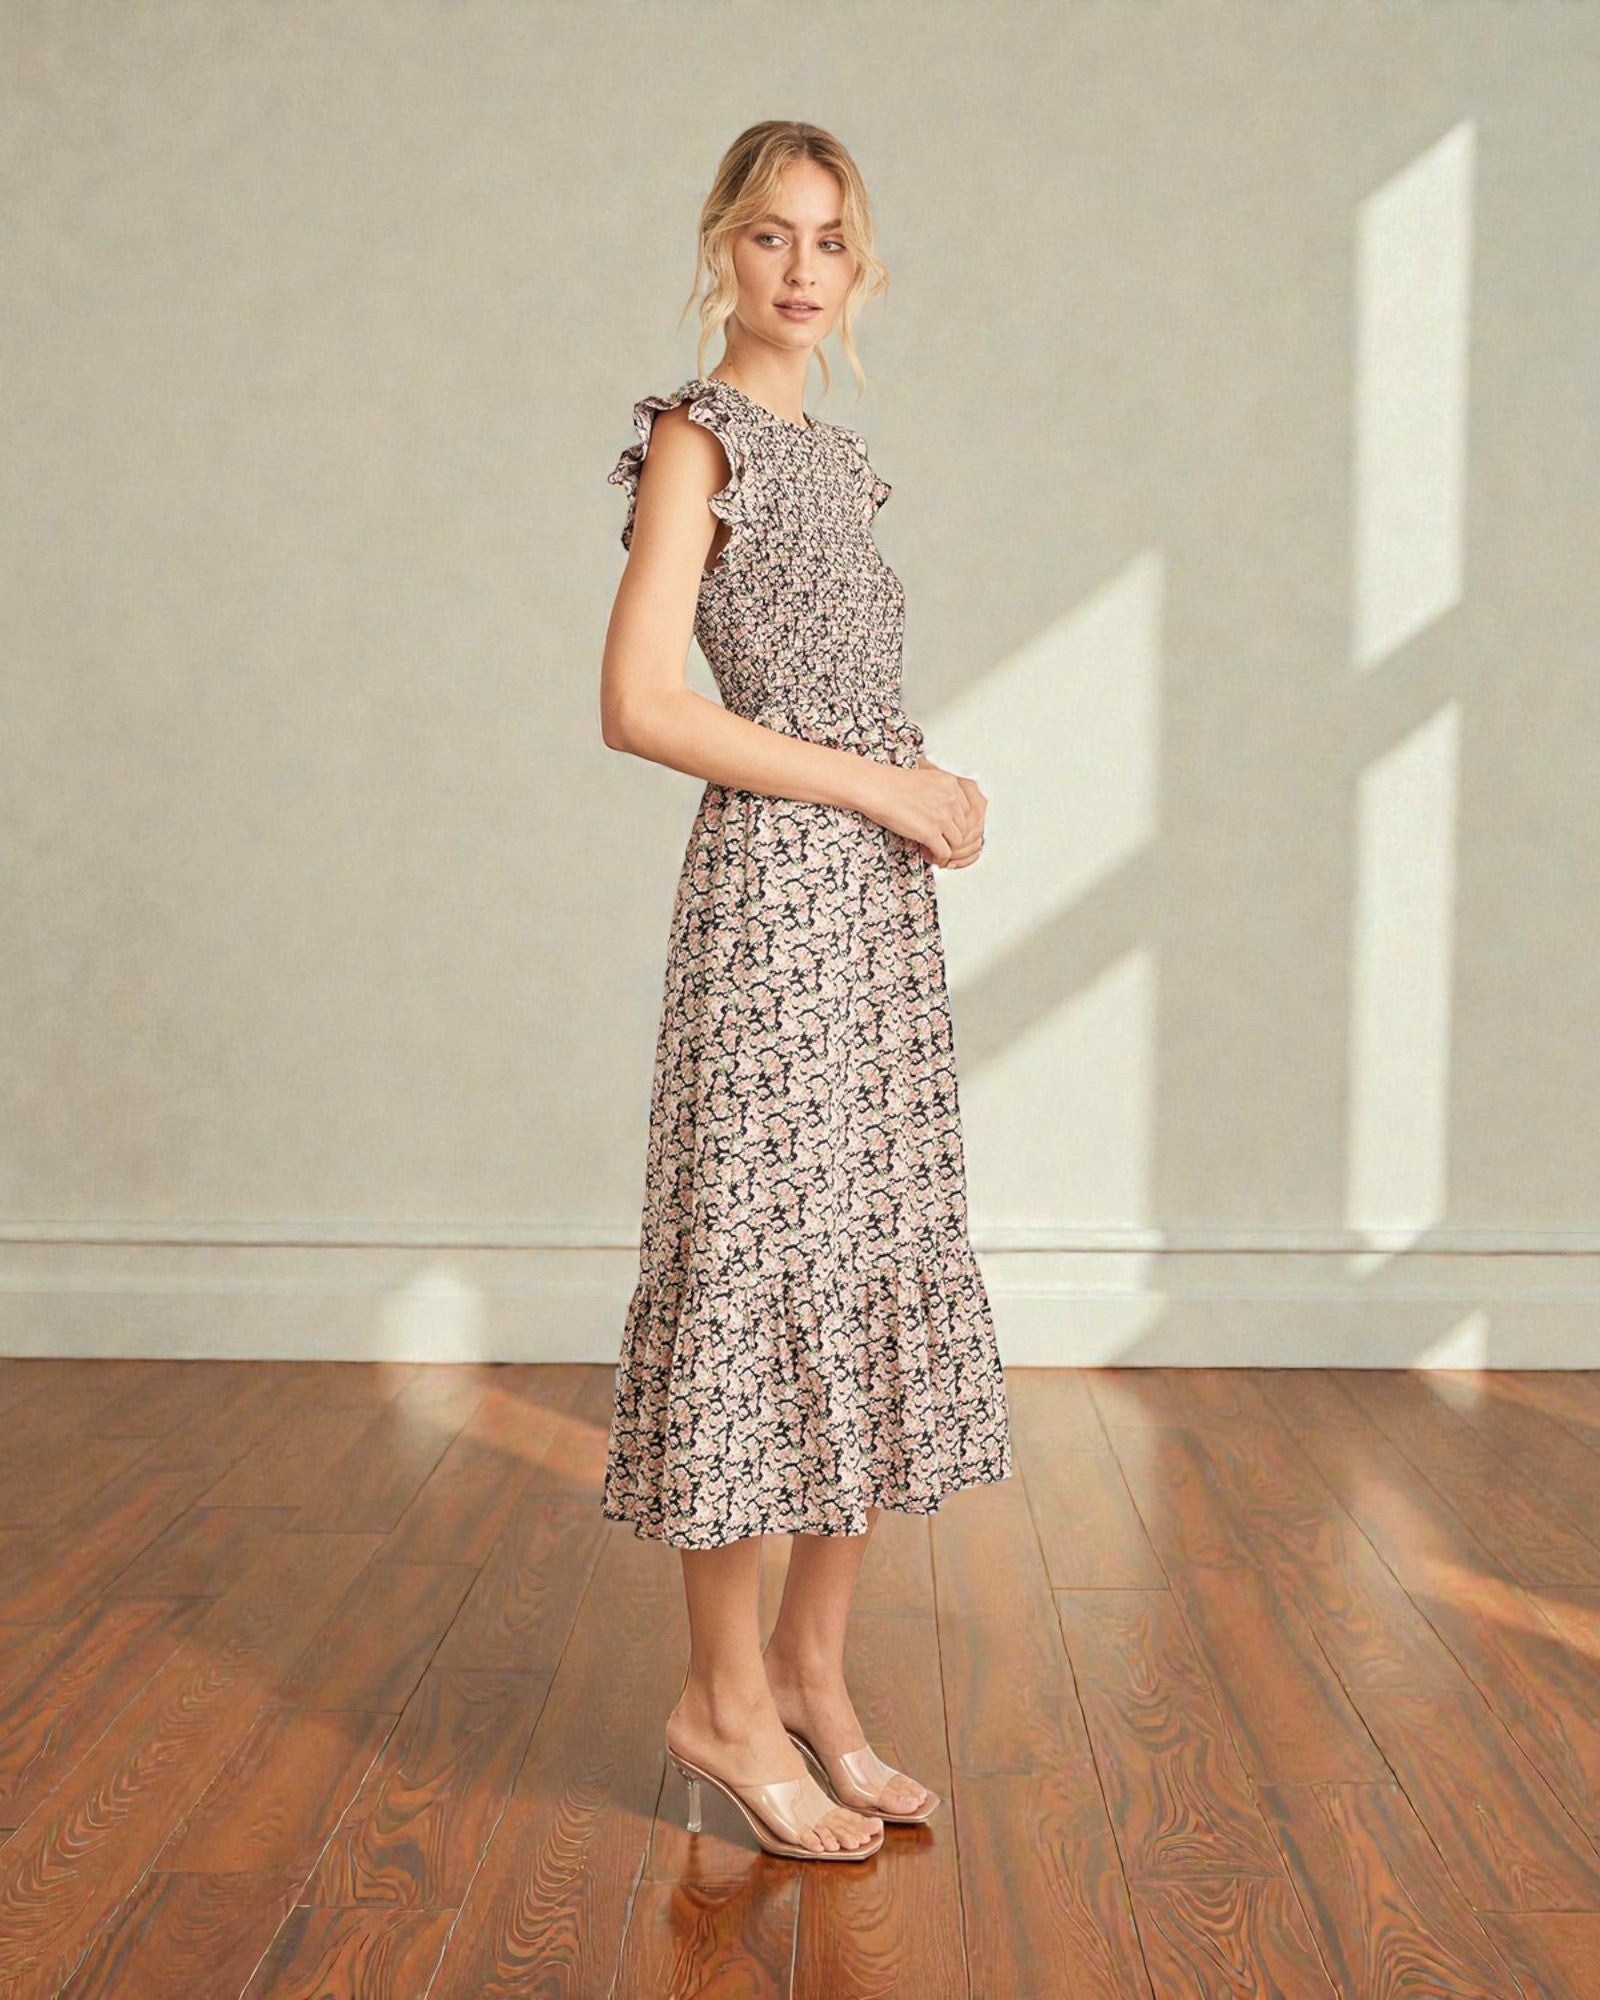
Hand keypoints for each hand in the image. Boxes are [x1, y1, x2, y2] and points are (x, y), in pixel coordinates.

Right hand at [863, 756, 987, 867]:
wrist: (876, 788)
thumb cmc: (891, 784)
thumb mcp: (926, 778)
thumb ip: (940, 791)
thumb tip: (945, 809)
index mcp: (951, 783)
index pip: (968, 810)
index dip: (956, 823)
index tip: (946, 829)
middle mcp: (951, 799)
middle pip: (964, 827)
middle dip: (952, 837)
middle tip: (939, 842)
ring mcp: (942, 816)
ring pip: (957, 842)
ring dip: (946, 849)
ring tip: (932, 849)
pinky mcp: (930, 832)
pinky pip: (944, 852)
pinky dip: (938, 858)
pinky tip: (928, 855)